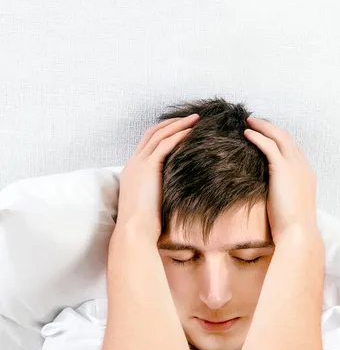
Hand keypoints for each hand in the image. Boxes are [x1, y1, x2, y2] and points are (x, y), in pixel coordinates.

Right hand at [115, 113, 200, 241]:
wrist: (134, 230)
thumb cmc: (144, 226)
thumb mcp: (151, 204)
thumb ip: (159, 193)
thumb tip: (175, 195)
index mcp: (132, 171)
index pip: (147, 144)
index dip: (164, 133)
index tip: (180, 129)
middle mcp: (134, 163)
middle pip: (152, 133)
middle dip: (172, 123)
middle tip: (190, 118)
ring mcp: (139, 163)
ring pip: (159, 135)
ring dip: (178, 125)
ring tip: (196, 119)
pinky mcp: (148, 167)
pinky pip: (164, 145)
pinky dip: (178, 135)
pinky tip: (191, 132)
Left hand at [244, 116, 318, 242]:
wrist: (298, 233)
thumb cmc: (292, 228)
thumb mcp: (290, 209)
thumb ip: (284, 197)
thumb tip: (272, 200)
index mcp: (306, 176)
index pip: (294, 151)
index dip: (280, 141)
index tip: (268, 137)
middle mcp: (303, 167)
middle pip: (287, 139)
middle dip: (272, 129)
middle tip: (256, 122)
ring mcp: (295, 166)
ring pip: (279, 137)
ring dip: (264, 127)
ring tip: (249, 122)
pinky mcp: (283, 169)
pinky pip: (269, 145)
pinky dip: (258, 136)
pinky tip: (246, 133)